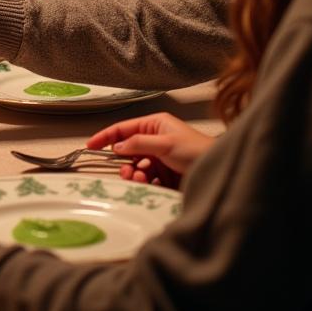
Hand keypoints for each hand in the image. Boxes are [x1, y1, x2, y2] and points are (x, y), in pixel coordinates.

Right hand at [87, 112, 215, 187]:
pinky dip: (144, 183)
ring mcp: (160, 158)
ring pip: (136, 166)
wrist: (220, 171)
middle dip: (124, 161)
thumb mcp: (165, 143)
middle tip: (127, 172)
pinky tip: (148, 185)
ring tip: (140, 179)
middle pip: (128, 150)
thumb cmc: (197, 151)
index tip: (91, 145)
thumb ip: (138, 143)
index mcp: (155, 125)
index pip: (124, 128)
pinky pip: (146, 179)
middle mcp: (156, 140)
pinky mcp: (165, 175)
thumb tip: (117, 147)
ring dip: (134, 174)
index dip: (106, 136)